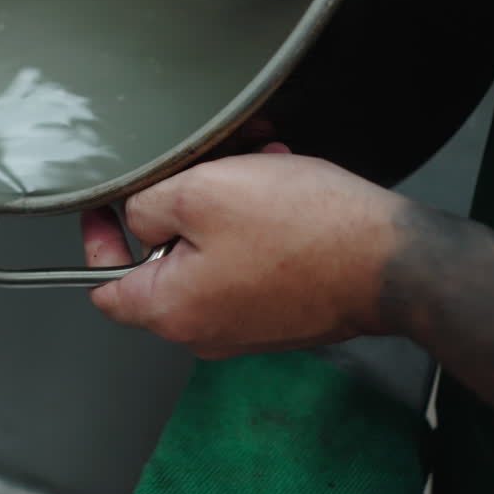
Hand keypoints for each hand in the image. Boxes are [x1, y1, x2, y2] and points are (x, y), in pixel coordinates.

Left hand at [80, 145, 405, 358]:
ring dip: (225, 201)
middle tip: (204, 166)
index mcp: (171, 310)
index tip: (107, 205)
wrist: (394, 262)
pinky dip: (257, 220)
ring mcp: (247, 323)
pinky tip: (280, 185)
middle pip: (163, 258)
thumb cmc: (304, 230)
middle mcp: (205, 329)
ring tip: (255, 164)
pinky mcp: (283, 309)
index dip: (99, 237)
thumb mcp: (199, 192)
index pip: (103, 285)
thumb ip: (147, 204)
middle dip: (180, 202)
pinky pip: (250, 259)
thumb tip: (139, 218)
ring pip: (211, 249)